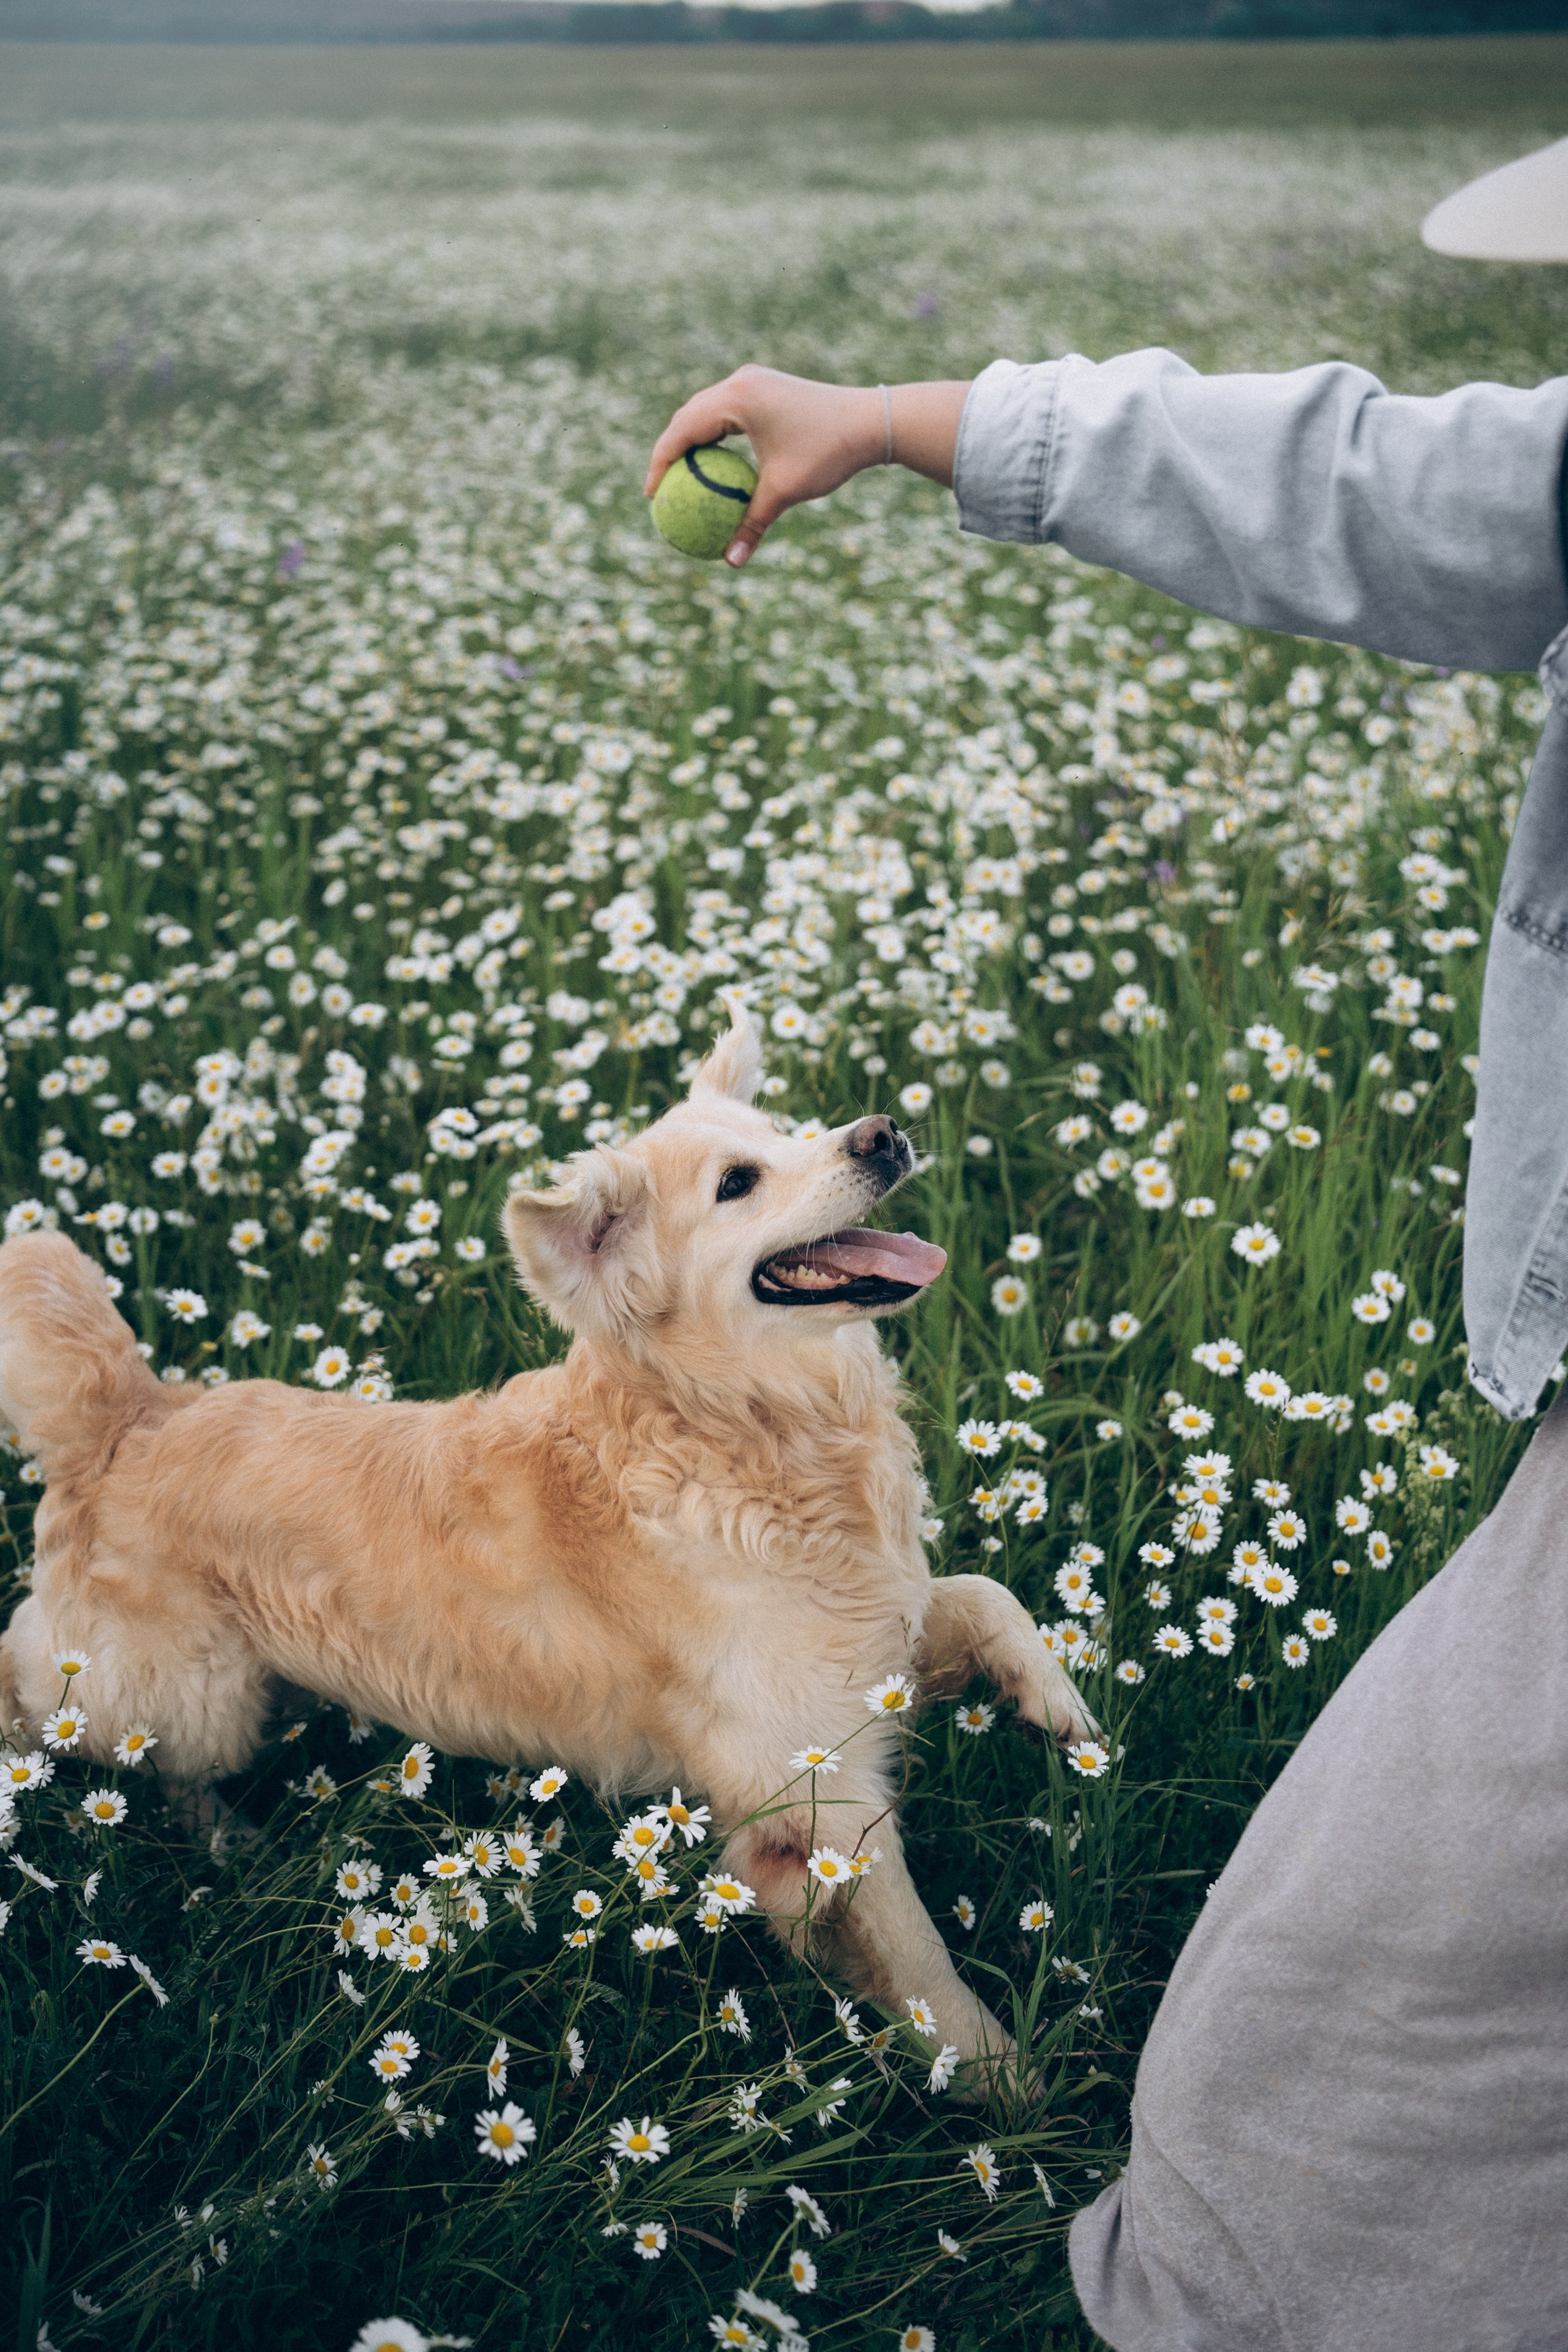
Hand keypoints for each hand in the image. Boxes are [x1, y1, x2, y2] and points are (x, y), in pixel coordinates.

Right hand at [644, 364, 969, 567]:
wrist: (872, 421)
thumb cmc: (829, 453)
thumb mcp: (786, 491)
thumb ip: (752, 523)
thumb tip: (731, 562)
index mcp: (738, 398)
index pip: (682, 430)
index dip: (660, 463)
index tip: (652, 496)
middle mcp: (741, 382)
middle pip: (688, 416)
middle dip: (670, 452)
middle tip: (660, 490)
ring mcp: (754, 381)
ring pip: (707, 411)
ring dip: (692, 442)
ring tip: (681, 478)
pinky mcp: (766, 387)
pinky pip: (728, 412)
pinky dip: (716, 436)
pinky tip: (715, 465)